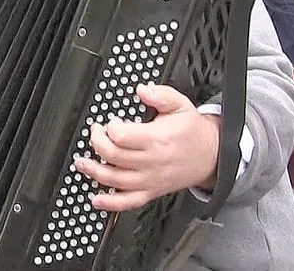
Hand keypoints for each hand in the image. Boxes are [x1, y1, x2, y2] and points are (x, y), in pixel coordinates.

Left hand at [73, 84, 220, 211]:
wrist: (211, 156)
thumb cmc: (192, 131)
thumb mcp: (181, 105)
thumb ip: (161, 95)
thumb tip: (143, 90)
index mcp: (157, 139)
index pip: (122, 136)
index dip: (110, 127)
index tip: (111, 122)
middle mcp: (152, 161)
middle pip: (114, 156)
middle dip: (97, 143)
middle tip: (95, 133)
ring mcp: (151, 179)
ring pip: (116, 180)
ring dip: (94, 172)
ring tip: (82, 163)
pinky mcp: (152, 191)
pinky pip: (129, 202)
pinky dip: (111, 203)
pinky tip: (97, 199)